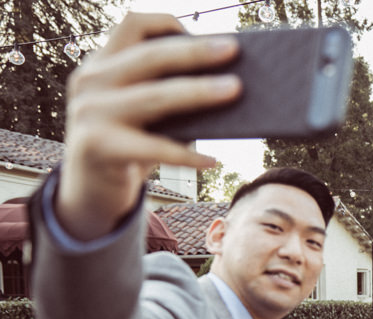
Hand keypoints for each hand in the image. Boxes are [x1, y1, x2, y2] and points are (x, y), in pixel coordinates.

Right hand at [56, 13, 240, 239]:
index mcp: (100, 65)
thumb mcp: (141, 113)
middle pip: (150, 56)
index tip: (205, 35)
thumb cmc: (129, 146)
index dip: (169, 23)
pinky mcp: (96, 146)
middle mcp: (90, 82)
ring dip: (199, 92)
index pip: (132, 25)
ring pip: (154, 96)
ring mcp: (89, 113)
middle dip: (195, 52)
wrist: (90, 191)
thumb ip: (165, 92)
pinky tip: (213, 161)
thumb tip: (226, 84)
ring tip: (234, 91)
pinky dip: (187, 156)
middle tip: (233, 50)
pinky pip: (154, 148)